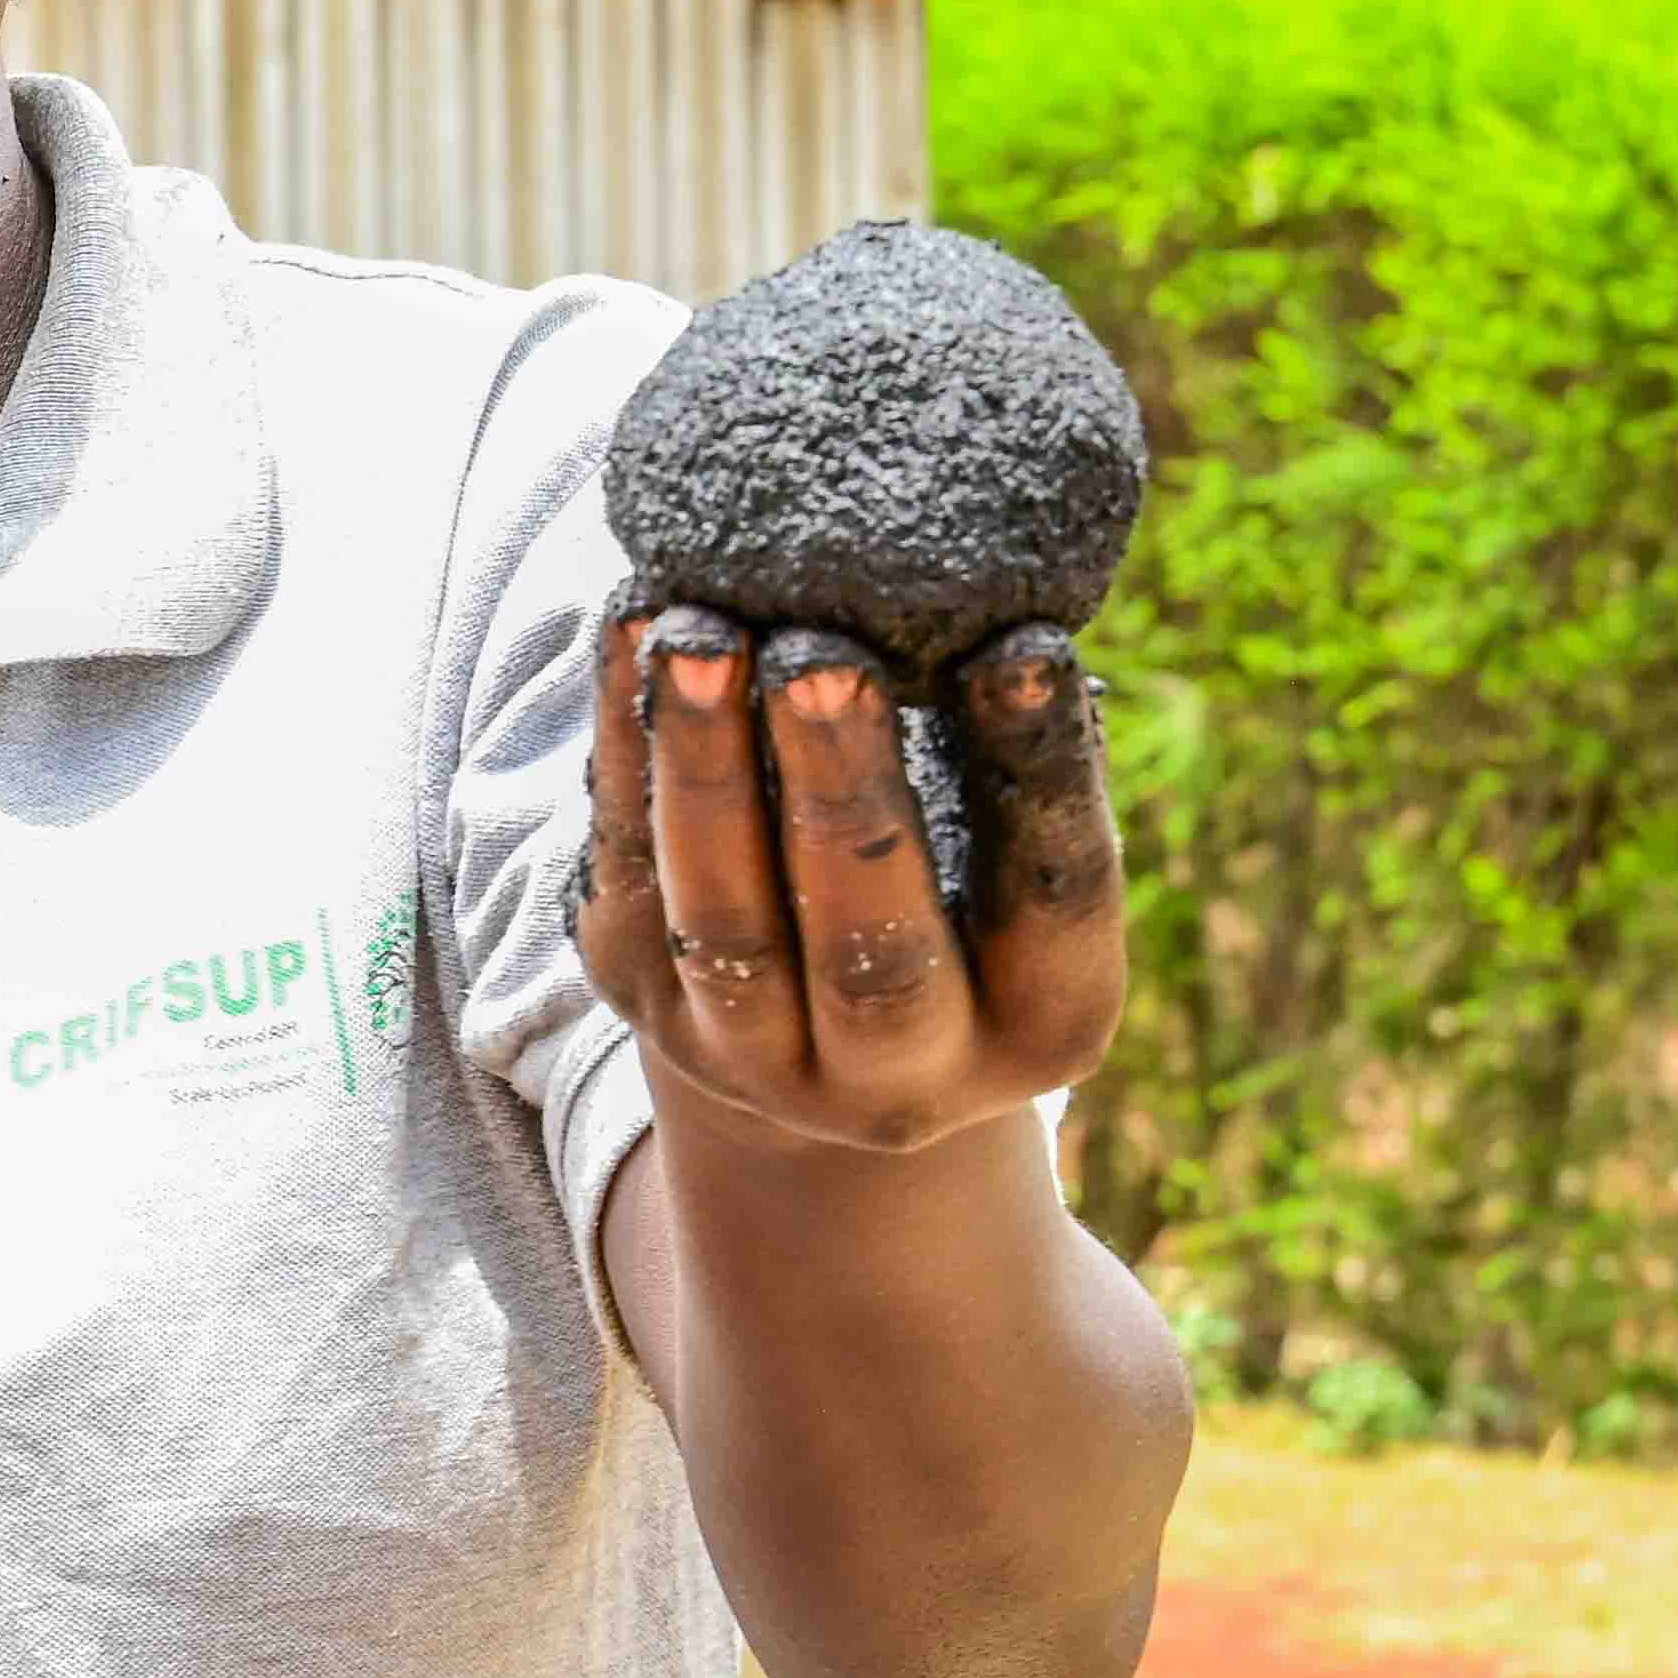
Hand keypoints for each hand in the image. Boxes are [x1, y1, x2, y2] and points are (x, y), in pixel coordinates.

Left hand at [573, 604, 1125, 1157]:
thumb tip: (981, 602)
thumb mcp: (1010, 856)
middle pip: (872, 951)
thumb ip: (1002, 764)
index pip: (1054, 901)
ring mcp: (756, 1054)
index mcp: (1041, 1026)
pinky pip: (627, 868)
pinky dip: (624, 743)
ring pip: (723, 924)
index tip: (1020, 645)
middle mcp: (902, 1076)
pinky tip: (632, 630)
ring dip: (705, 766)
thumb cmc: (955, 887)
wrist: (812, 1036)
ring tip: (699, 636)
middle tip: (821, 659)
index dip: (1040, 775)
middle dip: (841, 794)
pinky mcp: (640, 997)